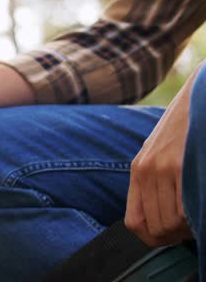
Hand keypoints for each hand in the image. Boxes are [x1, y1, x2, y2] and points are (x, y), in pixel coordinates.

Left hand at [125, 81, 194, 245]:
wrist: (198, 97)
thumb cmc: (185, 130)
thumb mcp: (161, 154)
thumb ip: (156, 182)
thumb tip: (160, 222)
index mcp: (138, 171)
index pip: (134, 223)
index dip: (154, 237)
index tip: (174, 234)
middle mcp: (145, 171)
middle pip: (155, 228)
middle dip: (176, 235)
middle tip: (192, 227)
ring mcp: (162, 168)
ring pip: (171, 223)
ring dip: (189, 228)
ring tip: (199, 216)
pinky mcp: (179, 165)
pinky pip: (184, 209)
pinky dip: (196, 216)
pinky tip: (201, 207)